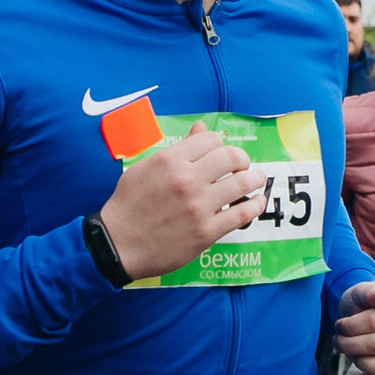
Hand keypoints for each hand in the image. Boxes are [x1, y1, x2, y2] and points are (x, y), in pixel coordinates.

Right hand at [95, 121, 266, 278]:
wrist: (117, 245)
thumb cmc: (128, 206)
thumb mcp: (145, 168)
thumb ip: (177, 149)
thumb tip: (201, 129)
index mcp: (169, 161)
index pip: (211, 139)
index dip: (220, 145)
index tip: (222, 154)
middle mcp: (186, 180)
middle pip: (231, 157)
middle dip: (242, 160)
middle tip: (243, 166)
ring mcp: (198, 206)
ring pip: (242, 183)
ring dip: (255, 179)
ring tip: (256, 180)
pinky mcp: (205, 232)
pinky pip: (241, 214)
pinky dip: (255, 206)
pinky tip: (257, 202)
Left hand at [335, 280, 374, 374]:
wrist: (368, 317)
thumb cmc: (364, 305)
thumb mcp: (361, 292)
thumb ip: (369, 292)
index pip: (373, 323)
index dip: (349, 327)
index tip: (339, 325)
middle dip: (349, 344)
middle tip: (339, 341)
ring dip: (361, 363)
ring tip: (353, 353)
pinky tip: (365, 367)